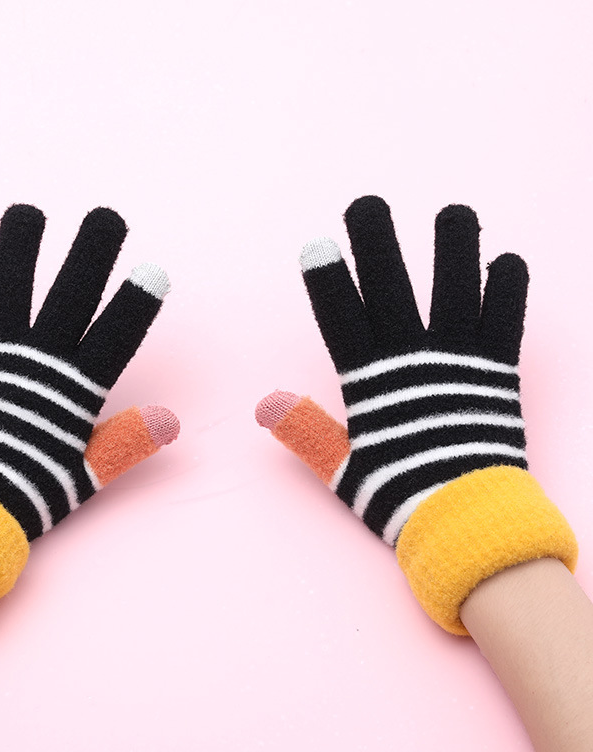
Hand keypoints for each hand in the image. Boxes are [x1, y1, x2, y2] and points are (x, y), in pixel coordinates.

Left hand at [0, 205, 178, 626]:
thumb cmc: (30, 487)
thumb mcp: (88, 470)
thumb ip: (127, 440)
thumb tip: (170, 421)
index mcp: (76, 389)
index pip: (116, 335)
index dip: (136, 302)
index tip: (154, 271)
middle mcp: (39, 360)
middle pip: (71, 293)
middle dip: (91, 251)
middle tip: (106, 217)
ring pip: (12, 284)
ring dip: (21, 244)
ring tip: (29, 213)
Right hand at [256, 196, 574, 632]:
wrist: (467, 524)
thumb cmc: (400, 495)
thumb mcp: (344, 468)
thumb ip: (307, 431)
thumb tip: (266, 405)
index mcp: (371, 382)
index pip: (343, 319)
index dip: (329, 280)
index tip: (317, 244)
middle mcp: (414, 361)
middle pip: (393, 287)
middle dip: (378, 242)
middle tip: (368, 204)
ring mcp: (460, 361)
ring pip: (457, 289)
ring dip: (455, 248)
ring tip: (453, 214)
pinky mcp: (499, 372)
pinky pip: (505, 319)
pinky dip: (508, 289)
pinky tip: (506, 261)